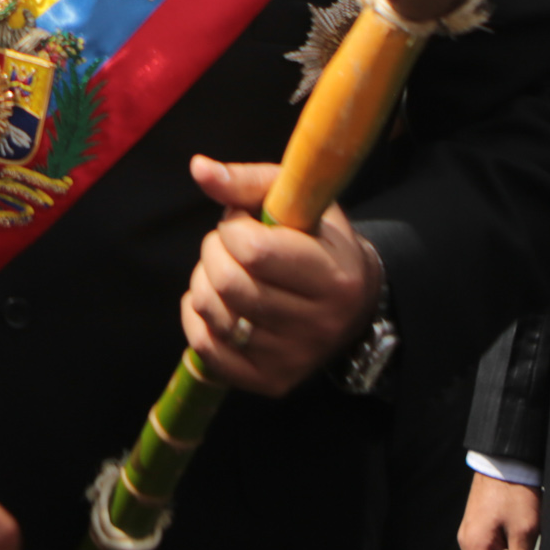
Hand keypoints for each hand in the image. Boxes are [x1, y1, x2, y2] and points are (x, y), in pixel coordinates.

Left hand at [179, 156, 378, 396]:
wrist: (351, 304)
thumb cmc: (317, 242)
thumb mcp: (296, 202)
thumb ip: (246, 182)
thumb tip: (198, 167)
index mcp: (334, 278)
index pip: (255, 251)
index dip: (233, 227)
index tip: (242, 221)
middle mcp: (319, 326)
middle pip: (229, 284)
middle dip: (214, 252)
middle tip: (228, 245)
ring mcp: (294, 359)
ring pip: (213, 313)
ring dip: (204, 280)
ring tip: (226, 270)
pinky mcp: (269, 381)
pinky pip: (205, 348)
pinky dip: (197, 316)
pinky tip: (217, 300)